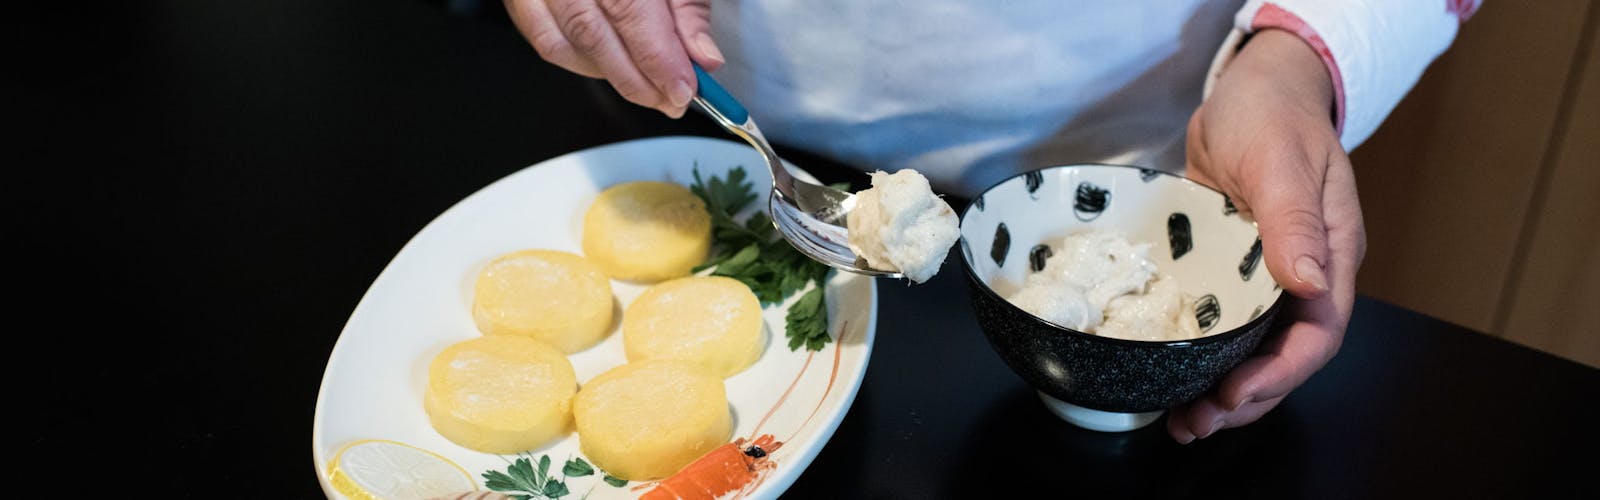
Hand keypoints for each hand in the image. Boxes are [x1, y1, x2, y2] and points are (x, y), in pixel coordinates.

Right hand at [504, 0, 723, 116]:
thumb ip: (689, 6)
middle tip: (670, 101)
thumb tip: (703, 56)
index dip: (657, 59)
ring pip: (564, 42)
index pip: (629, 11)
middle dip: (636, 79)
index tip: (684, 90)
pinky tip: (609, 68)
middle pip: (593, 33)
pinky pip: (544, 38)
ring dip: (608, 75)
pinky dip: (579, 62)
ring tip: (646, 89)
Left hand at [1172, 29, 1366, 442]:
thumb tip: (1309, 281)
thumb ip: (1293, 220)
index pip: (1318, 334)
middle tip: (1195, 422)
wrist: (1250, 89)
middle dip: (1246, 398)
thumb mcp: (1280, 160)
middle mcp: (1304, 275)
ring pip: (1253, 349)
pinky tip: (1170, 376)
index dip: (1280, 373)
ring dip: (1221, 389)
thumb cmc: (1272, 113)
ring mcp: (1267, 277)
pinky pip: (1222, 326)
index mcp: (1332, 254)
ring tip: (1181, 419)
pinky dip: (1201, 356)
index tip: (1235, 394)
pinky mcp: (1231, 273)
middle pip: (1285, 356)